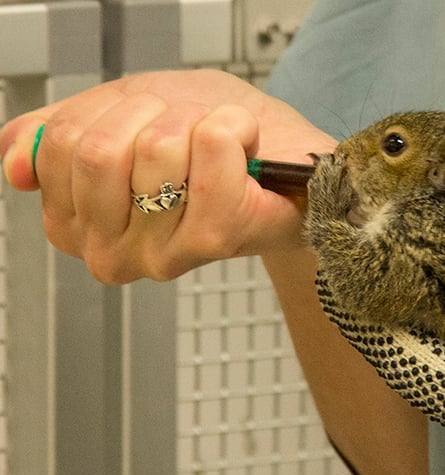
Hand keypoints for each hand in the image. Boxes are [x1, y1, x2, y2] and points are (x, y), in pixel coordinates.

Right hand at [0, 69, 335, 282]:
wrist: (281, 166)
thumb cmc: (206, 143)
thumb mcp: (115, 121)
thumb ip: (54, 137)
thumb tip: (14, 164)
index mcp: (77, 226)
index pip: (59, 147)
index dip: (111, 114)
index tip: (148, 126)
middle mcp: (111, 254)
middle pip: (99, 150)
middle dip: (153, 114)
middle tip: (186, 132)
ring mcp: (161, 254)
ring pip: (157, 146)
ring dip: (197, 121)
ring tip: (219, 147)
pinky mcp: (214, 239)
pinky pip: (211, 146)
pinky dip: (234, 124)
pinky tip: (245, 146)